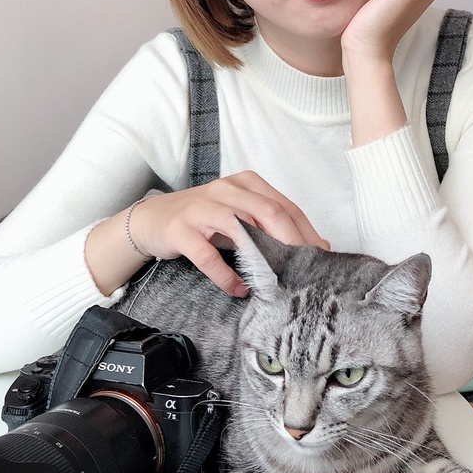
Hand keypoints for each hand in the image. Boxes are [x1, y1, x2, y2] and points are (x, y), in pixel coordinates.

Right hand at [129, 172, 329, 295]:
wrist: (151, 220)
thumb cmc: (203, 219)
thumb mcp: (238, 214)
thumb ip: (269, 224)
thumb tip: (312, 246)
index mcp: (246, 183)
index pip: (285, 206)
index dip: (306, 232)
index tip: (321, 255)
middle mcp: (226, 189)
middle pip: (270, 212)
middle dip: (293, 241)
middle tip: (306, 269)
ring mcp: (202, 208)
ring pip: (242, 228)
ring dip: (263, 257)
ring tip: (277, 280)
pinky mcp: (182, 230)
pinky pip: (208, 255)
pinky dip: (226, 276)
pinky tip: (238, 289)